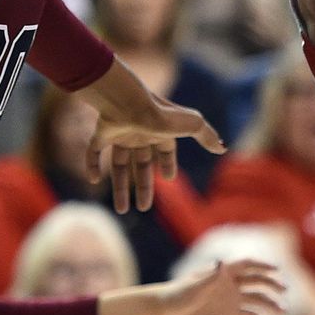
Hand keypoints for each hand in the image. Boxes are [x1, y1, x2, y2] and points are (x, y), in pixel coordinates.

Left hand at [86, 93, 223, 213]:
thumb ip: (206, 135)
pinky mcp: (101, 133)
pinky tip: (93, 180)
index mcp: (160, 131)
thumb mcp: (192, 124)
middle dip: (144, 186)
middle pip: (141, 164)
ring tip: (122, 210)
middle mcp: (140, 133)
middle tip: (144, 207)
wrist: (129, 103)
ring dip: (120, 187)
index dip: (166, 163)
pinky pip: (94, 150)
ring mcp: (120, 133)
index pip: (164, 151)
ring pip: (118, 165)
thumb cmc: (162, 114)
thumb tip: (222, 147)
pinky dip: (91, 164)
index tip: (168, 178)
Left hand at [157, 259, 285, 314]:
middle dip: (272, 284)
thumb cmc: (178, 294)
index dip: (263, 265)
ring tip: (283, 311)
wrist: (169, 312)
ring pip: (257, 299)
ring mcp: (232, 298)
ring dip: (271, 303)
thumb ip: (209, 276)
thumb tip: (221, 262)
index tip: (278, 270)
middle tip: (284, 290)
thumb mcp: (193, 286)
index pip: (248, 264)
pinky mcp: (229, 314)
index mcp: (224, 271)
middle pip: (257, 280)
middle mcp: (231, 283)